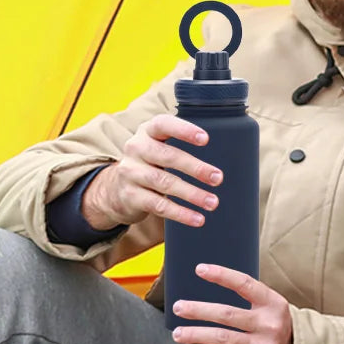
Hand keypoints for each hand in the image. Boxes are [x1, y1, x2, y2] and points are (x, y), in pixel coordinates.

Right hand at [81, 114, 222, 229]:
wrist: (115, 190)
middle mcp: (135, 148)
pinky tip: (197, 219)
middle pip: (167, 156)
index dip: (184, 130)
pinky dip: (181, 213)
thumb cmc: (149, 164)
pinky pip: (158, 205)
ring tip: (213, 202)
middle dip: (195, 168)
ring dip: (192, 194)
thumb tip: (228, 152)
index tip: (206, 139)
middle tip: (218, 178)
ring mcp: (130, 172)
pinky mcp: (130, 196)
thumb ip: (180, 144)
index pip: (163, 124)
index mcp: (147, 131)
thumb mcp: (158, 146)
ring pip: (164, 183)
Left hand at [172, 264, 293, 343]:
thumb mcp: (267, 308)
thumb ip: (246, 297)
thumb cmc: (270, 327)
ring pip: (221, 338)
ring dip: (195, 335)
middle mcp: (269, 325)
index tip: (200, 269)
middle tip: (178, 307)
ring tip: (178, 333)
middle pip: (227, 314)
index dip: (221, 275)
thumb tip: (206, 283)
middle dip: (198, 310)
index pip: (244, 284)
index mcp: (273, 303)